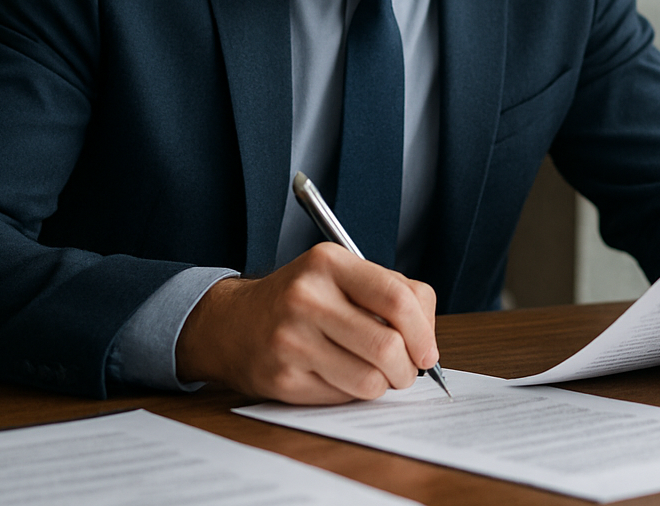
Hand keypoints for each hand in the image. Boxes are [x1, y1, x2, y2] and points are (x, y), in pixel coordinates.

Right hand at [175, 242, 438, 402]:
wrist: (232, 323)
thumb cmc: (301, 300)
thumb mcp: (340, 275)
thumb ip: (390, 293)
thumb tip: (428, 339)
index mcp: (329, 263)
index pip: (398, 298)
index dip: (424, 332)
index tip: (427, 351)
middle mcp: (307, 297)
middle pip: (388, 345)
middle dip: (408, 368)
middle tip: (405, 370)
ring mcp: (292, 339)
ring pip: (369, 380)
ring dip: (383, 384)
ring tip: (374, 374)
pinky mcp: (282, 377)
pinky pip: (342, 397)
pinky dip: (353, 393)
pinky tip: (339, 376)